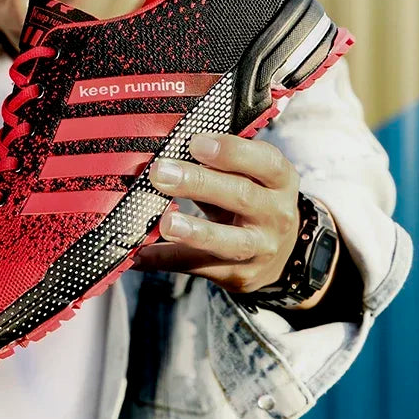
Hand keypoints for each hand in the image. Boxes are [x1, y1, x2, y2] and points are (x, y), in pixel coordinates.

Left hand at [135, 134, 300, 295]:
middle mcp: (276, 214)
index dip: (231, 152)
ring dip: (194, 232)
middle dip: (198, 183)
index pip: (265, 162)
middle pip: (240, 196)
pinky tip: (139, 253)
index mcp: (280, 180)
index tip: (195, 143)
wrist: (279, 251)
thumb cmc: (251, 195)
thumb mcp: (248, 174)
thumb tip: (166, 144)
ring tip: (165, 222)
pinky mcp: (238, 275)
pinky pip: (198, 267)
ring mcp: (260, 248)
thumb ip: (218, 161)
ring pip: (228, 241)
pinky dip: (165, 259)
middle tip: (160, 172)